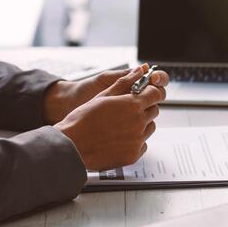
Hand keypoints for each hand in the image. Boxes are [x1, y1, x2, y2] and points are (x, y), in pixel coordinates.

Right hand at [53, 67, 167, 169]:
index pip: (156, 94)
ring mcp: (137, 140)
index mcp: (133, 105)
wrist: (72, 146)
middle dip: (145, 108)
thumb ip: (125, 82)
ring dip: (142, 124)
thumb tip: (139, 71)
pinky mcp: (134, 155)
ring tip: (121, 125)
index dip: (150, 93)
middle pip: (154, 111)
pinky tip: (119, 139)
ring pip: (149, 128)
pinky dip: (135, 141)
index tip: (145, 94)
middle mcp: (139, 122)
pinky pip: (143, 145)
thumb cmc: (83, 120)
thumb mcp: (104, 96)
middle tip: (128, 110)